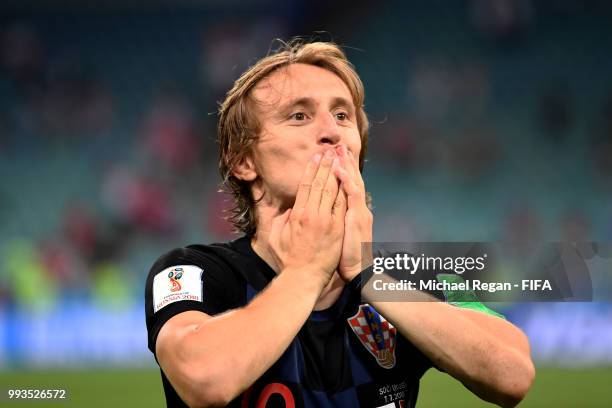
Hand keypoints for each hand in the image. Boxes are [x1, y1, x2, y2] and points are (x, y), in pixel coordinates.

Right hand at [268, 149, 346, 287]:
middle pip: (321, 184)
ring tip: (340, 159)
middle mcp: (312, 214)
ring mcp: (326, 221)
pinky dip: (344, 191)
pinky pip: (342, 205)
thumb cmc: (289, 259)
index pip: (306, 186)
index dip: (311, 170)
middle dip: (326, 165)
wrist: (306, 276)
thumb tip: (289, 210)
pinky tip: (348, 179)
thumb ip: (281, 221)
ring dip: (336, 173)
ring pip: (332, 191)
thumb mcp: (277, 238)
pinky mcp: (337, 228)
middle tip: (330, 150)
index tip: (315, 157)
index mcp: (297, 214)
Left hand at [334, 145, 372, 281]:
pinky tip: (339, 170)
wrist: (357, 271)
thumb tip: (318, 211)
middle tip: (338, 144)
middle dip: (345, 161)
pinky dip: (346, 181)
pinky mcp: (358, 218)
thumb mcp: (337, 234)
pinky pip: (352, 195)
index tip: (333, 155)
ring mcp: (359, 212)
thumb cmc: (343, 256)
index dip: (341, 170)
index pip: (346, 185)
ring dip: (347, 166)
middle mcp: (358, 208)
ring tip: (339, 150)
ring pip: (354, 182)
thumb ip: (331, 220)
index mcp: (351, 211)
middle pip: (352, 179)